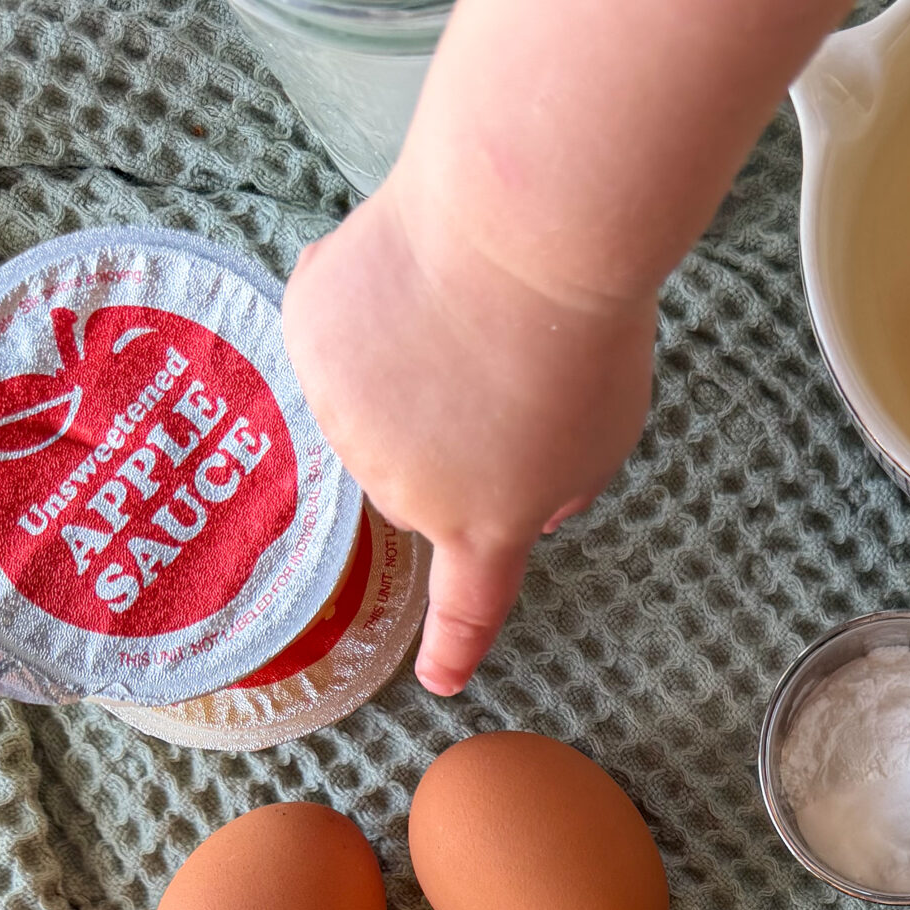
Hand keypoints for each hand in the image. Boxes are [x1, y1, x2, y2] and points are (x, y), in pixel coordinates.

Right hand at [283, 168, 655, 694]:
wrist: (520, 230)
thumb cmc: (581, 332)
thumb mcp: (604, 435)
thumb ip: (559, 485)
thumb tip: (525, 503)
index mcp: (484, 524)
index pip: (467, 604)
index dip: (454, 644)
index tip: (443, 680)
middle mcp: (401, 488)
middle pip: (415, 482)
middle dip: (447, 443)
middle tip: (499, 366)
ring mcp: (341, 415)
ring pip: (366, 407)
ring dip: (403, 369)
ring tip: (459, 308)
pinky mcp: (305, 337)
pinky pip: (332, 332)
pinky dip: (364, 305)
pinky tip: (409, 273)